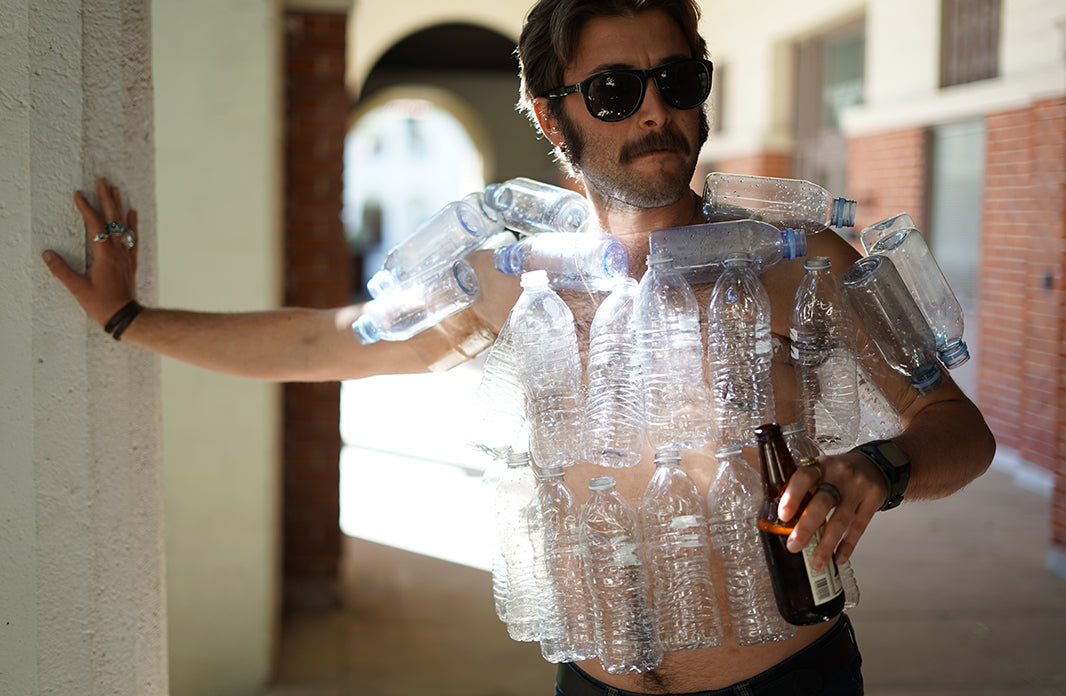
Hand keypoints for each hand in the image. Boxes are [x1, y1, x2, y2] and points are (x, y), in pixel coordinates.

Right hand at [42, 178, 138, 325]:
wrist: (125, 316)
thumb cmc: (102, 304)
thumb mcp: (77, 288)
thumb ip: (62, 270)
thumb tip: (47, 254)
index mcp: (105, 255)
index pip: (95, 225)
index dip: (87, 208)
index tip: (78, 194)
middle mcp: (118, 251)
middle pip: (113, 219)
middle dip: (107, 199)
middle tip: (103, 180)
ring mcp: (126, 255)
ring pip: (123, 226)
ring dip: (119, 207)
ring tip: (116, 190)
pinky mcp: (131, 261)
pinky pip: (133, 238)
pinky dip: (132, 224)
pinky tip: (133, 213)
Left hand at [777, 450, 888, 569]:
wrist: (875, 464)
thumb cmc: (839, 472)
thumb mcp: (821, 470)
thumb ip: (805, 487)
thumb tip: (781, 517)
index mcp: (821, 465)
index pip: (804, 477)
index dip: (792, 496)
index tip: (783, 515)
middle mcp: (840, 475)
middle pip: (822, 503)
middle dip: (806, 527)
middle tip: (794, 546)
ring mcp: (858, 488)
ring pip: (841, 520)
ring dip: (827, 544)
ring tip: (816, 561)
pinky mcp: (873, 500)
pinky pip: (859, 527)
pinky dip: (848, 545)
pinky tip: (839, 558)